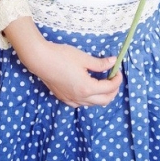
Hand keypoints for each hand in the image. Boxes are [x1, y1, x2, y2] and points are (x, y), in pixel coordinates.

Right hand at [4, 16, 121, 107]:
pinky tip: (88, 87)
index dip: (117, 80)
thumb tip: (113, 62)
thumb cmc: (62, 56)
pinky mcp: (64, 98)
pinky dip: (90, 98)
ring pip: (93, 104)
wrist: (41, 60)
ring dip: (102, 95)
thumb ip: (100, 63)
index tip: (118, 71)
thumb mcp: (84, 58)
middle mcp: (80, 98)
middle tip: (114, 79)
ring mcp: (71, 100)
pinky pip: (81, 103)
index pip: (109, 88)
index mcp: (87, 88)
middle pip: (104, 101)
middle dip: (113, 91)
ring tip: (103, 82)